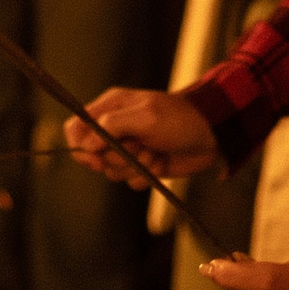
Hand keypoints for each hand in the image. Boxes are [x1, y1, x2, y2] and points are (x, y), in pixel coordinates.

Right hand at [64, 87, 220, 188]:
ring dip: (135, 167)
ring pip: (112, 171)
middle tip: (139, 148)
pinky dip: (146, 175)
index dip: (81, 147)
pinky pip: (130, 181)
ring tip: (154, 153)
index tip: (97, 159)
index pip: (77, 128)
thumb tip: (85, 146)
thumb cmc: (179, 119)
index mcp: (110, 108)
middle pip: (94, 156)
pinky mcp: (142, 165)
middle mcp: (115, 128)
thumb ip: (111, 126)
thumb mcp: (145, 116)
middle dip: (118, 158)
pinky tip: (161, 161)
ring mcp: (129, 148)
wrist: (211, 135)